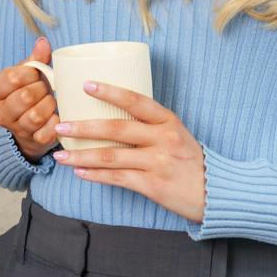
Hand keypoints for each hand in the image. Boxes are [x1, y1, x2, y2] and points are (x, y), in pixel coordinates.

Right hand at [0, 36, 59, 162]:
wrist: (28, 125)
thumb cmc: (28, 93)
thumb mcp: (26, 75)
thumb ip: (35, 59)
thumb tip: (43, 42)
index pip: (12, 77)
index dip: (30, 73)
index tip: (35, 74)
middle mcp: (0, 112)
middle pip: (25, 96)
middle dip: (41, 89)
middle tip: (45, 88)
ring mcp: (15, 129)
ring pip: (35, 115)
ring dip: (49, 105)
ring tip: (50, 101)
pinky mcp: (32, 141)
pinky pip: (46, 133)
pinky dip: (55, 123)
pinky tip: (56, 116)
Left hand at [51, 83, 206, 223]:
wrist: (216, 192)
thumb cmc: (189, 159)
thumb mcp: (175, 134)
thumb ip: (150, 125)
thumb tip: (110, 114)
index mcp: (168, 121)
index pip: (135, 100)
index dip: (110, 92)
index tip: (86, 85)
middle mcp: (163, 139)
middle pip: (116, 129)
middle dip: (83, 128)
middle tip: (60, 125)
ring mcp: (157, 163)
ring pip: (111, 157)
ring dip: (81, 155)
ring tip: (60, 154)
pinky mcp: (153, 186)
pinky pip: (117, 178)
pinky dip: (95, 175)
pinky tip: (79, 172)